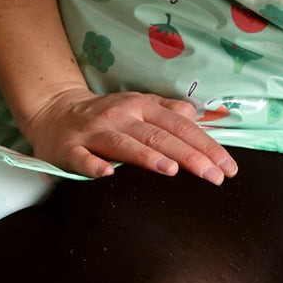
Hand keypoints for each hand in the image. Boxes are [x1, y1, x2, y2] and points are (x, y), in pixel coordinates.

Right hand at [19, 86, 238, 182]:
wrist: (53, 111)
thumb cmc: (104, 115)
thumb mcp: (138, 105)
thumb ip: (169, 111)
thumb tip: (200, 118)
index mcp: (140, 106)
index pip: (180, 127)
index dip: (207, 146)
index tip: (229, 168)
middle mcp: (119, 116)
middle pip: (159, 136)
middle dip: (190, 156)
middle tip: (215, 177)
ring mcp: (93, 132)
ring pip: (124, 144)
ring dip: (147, 156)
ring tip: (172, 170)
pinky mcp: (69, 149)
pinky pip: (82, 158)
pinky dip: (93, 166)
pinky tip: (107, 174)